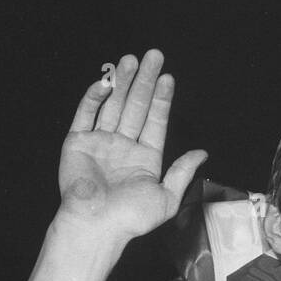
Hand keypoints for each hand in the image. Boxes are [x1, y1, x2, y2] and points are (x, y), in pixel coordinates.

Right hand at [57, 50, 206, 240]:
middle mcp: (123, 148)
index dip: (162, 100)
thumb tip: (202, 153)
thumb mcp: (166, 197)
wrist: (96, 224)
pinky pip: (86, 113)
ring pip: (113, 105)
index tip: (169, 78)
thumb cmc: (131, 217)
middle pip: (136, 107)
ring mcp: (100, 143)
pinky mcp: (77, 141)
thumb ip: (182, 172)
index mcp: (145, 160)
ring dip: (123, 82)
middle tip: (154, 56)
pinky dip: (94, 96)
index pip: (155, 122)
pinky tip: (107, 81)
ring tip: (132, 59)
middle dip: (145, 81)